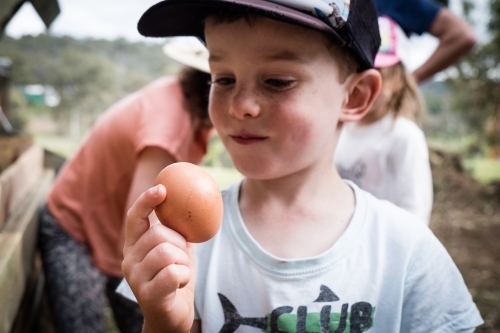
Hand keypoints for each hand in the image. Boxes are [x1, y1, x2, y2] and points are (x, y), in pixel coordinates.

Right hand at [122, 185, 195, 332]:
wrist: (172, 318)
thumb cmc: (175, 280)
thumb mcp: (176, 251)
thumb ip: (177, 231)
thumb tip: (192, 203)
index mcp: (133, 247)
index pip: (134, 218)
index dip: (146, 201)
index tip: (162, 189)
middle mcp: (128, 261)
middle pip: (158, 234)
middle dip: (179, 242)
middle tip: (181, 257)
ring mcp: (136, 279)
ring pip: (167, 252)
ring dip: (183, 261)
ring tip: (180, 272)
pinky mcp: (148, 295)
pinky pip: (174, 272)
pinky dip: (185, 276)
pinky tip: (180, 284)